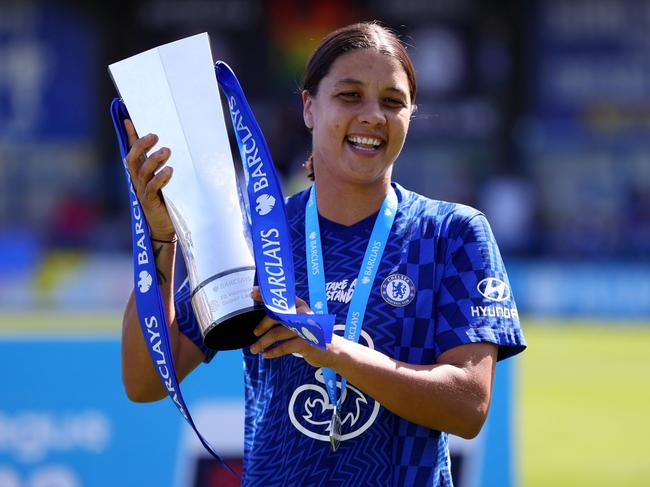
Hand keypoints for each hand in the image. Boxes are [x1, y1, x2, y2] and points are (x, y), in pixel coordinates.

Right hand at [124, 119, 175, 239]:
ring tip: (167, 151)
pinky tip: (169, 170)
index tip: (129, 119)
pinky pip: (152, 188)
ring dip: (154, 159)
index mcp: (140, 174)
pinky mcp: (149, 203)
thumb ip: (164, 166)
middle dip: (141, 145)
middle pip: (133, 159)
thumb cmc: (167, 203)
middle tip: (154, 136)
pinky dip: (160, 178)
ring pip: (143, 172)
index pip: (133, 151)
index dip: (130, 136)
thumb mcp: (166, 181)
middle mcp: (138, 181)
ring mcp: (142, 192)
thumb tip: (171, 147)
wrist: (164, 228)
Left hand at [249, 287, 337, 368]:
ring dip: (262, 342)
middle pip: (275, 316)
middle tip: (254, 333)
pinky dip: (272, 352)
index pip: (280, 298)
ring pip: (276, 334)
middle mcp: (302, 314)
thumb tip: (263, 314)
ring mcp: (304, 329)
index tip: (252, 292)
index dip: (266, 294)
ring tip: (254, 349)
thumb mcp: (302, 321)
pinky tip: (266, 354)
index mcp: (300, 305)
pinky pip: (283, 347)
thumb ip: (286, 315)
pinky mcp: (305, 343)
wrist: (333, 350)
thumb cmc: (312, 334)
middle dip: (261, 326)